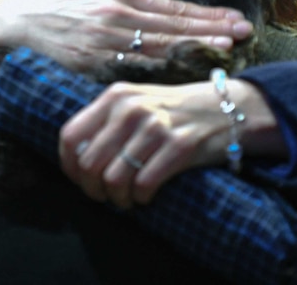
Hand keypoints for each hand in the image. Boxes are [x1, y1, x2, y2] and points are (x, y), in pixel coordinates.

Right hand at [0, 0, 251, 86]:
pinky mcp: (92, 63)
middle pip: (173, 25)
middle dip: (212, 29)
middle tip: (245, 32)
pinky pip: (133, 67)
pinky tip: (183, 71)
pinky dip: (161, 69)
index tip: (235, 19)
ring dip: (195, 47)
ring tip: (226, 50)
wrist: (13, 25)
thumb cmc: (55, 6)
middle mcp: (116, 15)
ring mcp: (105, 40)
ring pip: (159, 46)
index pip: (173, 8)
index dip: (206, 15)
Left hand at [59, 78, 286, 208]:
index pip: (70, 136)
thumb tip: (76, 158)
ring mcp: (156, 126)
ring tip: (126, 199)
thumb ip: (106, 122)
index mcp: (115, 96)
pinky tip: (145, 197)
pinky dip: (140, 199)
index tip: (79, 179)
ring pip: (113, 179)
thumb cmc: (174, 112)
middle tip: (105, 196)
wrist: (228, 108)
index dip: (69, 166)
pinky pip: (143, 185)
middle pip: (89, 163)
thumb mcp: (136, 103)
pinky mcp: (180, 146)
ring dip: (117, 198)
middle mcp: (131, 108)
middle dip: (92, 189)